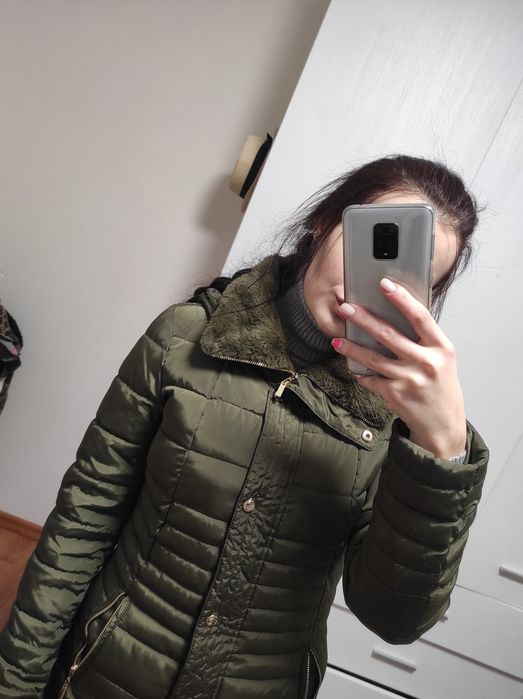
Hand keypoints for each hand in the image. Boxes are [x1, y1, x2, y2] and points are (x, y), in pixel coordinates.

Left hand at [332, 278, 466, 458]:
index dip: (402, 299)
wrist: (443, 424)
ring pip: (373, 358)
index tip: (385, 284)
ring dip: (352, 347)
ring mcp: (409, 380)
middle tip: (346, 308)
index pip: (420, 317)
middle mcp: (426, 363)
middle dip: (364, 319)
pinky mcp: (394, 395)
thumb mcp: (442, 359)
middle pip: (389, 335)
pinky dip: (361, 372)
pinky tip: (353, 366)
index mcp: (441, 348)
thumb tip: (394, 314)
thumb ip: (424, 340)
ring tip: (337, 339)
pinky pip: (370, 379)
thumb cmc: (441, 386)